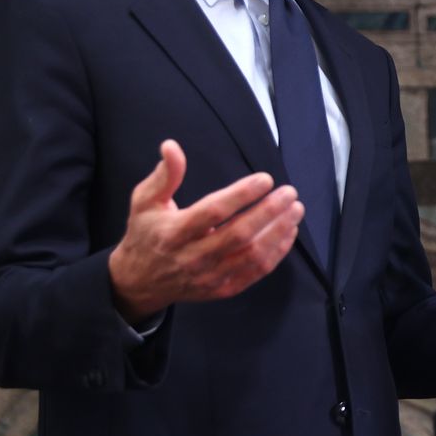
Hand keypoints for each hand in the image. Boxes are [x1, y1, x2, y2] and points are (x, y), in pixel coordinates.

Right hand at [108, 140, 304, 322]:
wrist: (140, 282)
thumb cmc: (146, 235)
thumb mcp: (145, 202)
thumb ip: (164, 175)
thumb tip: (171, 146)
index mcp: (173, 233)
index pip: (213, 212)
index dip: (241, 195)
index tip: (265, 179)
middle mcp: (192, 257)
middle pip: (239, 235)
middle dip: (269, 211)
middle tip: (289, 192)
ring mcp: (209, 276)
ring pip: (252, 255)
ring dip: (279, 231)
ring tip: (295, 210)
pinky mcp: (222, 289)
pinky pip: (256, 272)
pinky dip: (276, 252)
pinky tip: (288, 232)